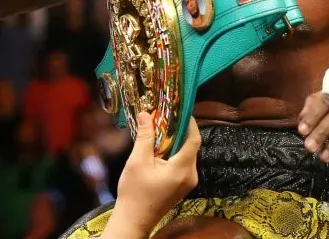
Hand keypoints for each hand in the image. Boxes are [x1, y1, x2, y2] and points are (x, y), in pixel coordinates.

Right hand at [103, 112, 200, 238]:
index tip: (180, 110)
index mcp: (182, 170)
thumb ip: (145, 137)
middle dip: (179, 130)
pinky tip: (160, 148)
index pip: (194, 140)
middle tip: (166, 117)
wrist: (134, 220)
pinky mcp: (182, 185)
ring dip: (175, 142)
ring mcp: (188, 182)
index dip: (190, 123)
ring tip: (160, 130)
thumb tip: (146, 114)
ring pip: (187, 154)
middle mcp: (190, 175)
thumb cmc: (134, 193)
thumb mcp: (137, 162)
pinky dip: (174, 153)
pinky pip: (183, 163)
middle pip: (191, 146)